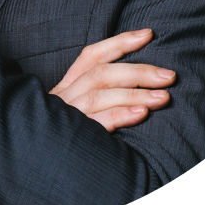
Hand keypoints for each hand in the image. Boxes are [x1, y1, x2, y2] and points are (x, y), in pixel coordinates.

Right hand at [49, 29, 175, 132]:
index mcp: (67, 85)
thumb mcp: (76, 110)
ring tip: (164, 97)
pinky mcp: (71, 139)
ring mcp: (67, 117)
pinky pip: (96, 124)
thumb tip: (138, 83)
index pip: (92, 55)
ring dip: (135, 94)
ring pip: (100, 95)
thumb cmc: (65, 137)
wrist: (35, 170)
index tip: (148, 34)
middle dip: (138, 71)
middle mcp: (65, 96)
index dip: (120, 43)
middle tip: (169, 76)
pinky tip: (141, 115)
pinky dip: (119, 116)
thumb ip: (98, 95)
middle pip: (101, 74)